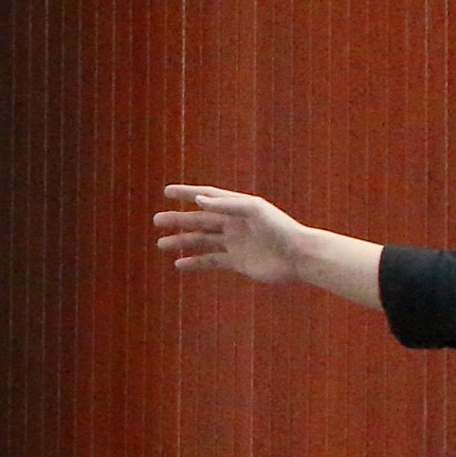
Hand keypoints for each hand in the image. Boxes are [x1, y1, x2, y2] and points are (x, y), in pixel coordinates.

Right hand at [154, 186, 385, 306]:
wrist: (298, 257)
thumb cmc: (280, 229)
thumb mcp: (254, 210)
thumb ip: (226, 205)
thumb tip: (198, 201)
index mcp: (237, 207)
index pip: (206, 197)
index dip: (187, 193)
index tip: (167, 191)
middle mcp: (233, 223)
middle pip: (200, 220)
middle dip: (178, 220)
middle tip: (156, 220)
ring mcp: (235, 243)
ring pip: (202, 241)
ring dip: (182, 242)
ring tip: (162, 245)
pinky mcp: (238, 262)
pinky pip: (212, 261)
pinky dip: (196, 263)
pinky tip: (180, 265)